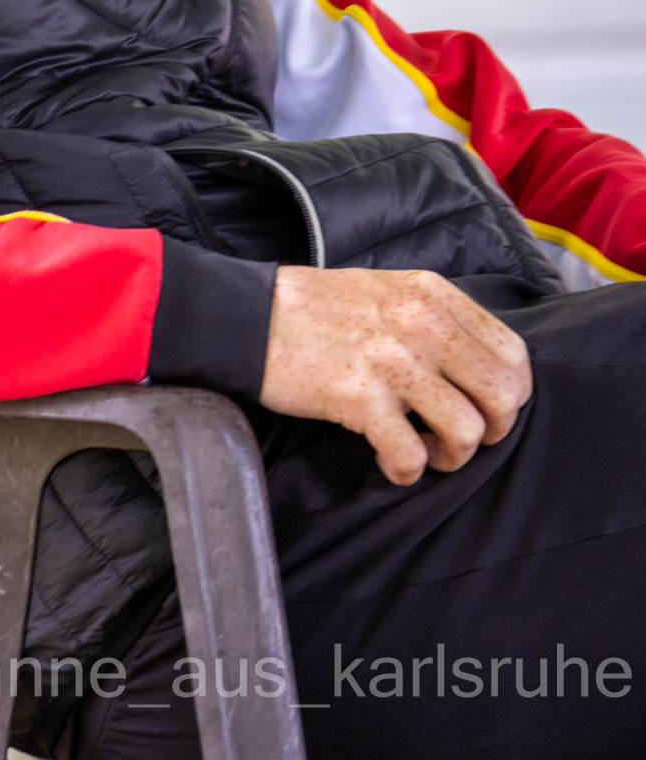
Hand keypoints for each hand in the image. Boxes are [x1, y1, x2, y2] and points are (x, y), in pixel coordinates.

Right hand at [259, 265, 531, 486]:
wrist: (249, 315)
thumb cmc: (319, 309)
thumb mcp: (388, 291)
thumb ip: (437, 318)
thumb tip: (483, 368)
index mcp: (432, 293)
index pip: (514, 354)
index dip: (510, 396)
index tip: (484, 410)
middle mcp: (420, 321)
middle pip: (503, 395)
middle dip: (490, 431)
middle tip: (456, 437)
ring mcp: (390, 358)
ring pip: (466, 430)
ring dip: (450, 456)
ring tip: (423, 451)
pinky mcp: (358, 396)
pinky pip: (410, 455)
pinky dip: (406, 471)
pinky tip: (388, 461)